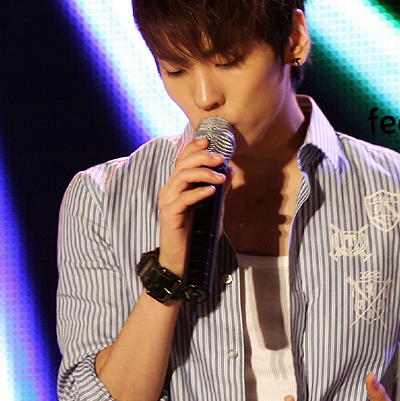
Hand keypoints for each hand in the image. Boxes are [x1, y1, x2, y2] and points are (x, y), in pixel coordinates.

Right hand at [157, 137, 229, 274]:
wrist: (182, 260)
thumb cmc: (196, 235)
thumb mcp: (213, 209)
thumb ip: (221, 190)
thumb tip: (231, 171)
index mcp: (178, 186)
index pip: (183, 159)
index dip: (195, 147)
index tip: (209, 140)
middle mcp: (170, 190)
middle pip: (183, 164)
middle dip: (202, 157)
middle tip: (220, 158)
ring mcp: (168, 201)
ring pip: (182, 177)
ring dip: (203, 173)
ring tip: (219, 177)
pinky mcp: (169, 214)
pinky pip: (183, 198)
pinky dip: (198, 192)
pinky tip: (211, 191)